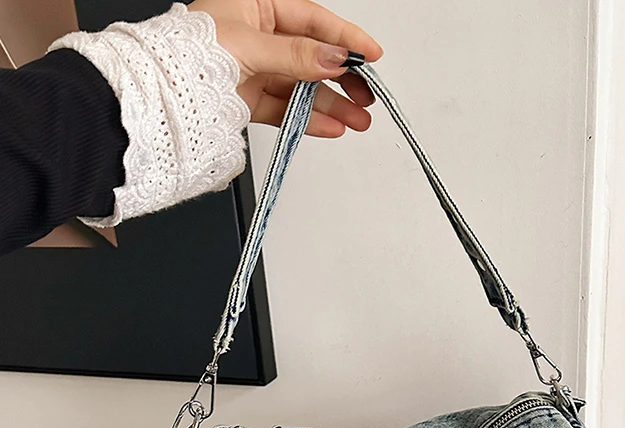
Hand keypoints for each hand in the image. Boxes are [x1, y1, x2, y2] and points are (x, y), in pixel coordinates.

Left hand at [188, 0, 382, 136]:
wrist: (160, 98)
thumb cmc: (187, 56)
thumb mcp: (248, 45)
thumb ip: (295, 54)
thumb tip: (333, 57)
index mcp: (255, 7)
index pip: (311, 20)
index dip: (344, 37)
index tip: (370, 54)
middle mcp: (258, 38)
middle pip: (313, 57)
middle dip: (343, 78)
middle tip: (366, 94)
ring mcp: (255, 71)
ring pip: (304, 87)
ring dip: (333, 105)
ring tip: (357, 119)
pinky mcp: (250, 101)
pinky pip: (287, 109)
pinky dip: (310, 119)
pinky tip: (331, 126)